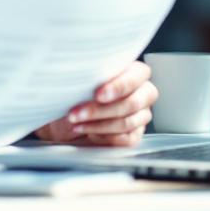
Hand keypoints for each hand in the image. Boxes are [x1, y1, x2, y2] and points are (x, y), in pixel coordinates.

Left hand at [33, 61, 157, 146]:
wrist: (66, 117)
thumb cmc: (76, 92)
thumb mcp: (79, 80)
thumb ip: (88, 78)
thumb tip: (81, 80)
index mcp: (134, 71)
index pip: (137, 76)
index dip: (118, 87)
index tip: (97, 95)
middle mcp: (142, 92)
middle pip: (132, 103)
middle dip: (101, 110)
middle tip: (77, 113)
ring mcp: (141, 114)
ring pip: (126, 122)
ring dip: (97, 125)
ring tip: (76, 123)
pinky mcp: (135, 133)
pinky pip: (126, 139)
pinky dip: (104, 137)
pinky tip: (89, 133)